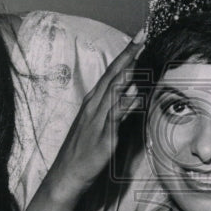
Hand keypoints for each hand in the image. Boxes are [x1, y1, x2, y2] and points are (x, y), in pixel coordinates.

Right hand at [45, 29, 145, 202]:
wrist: (67, 175)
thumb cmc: (82, 151)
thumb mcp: (98, 125)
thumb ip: (116, 108)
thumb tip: (134, 91)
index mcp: (92, 101)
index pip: (111, 72)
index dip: (125, 54)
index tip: (139, 36)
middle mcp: (94, 106)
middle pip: (113, 75)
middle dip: (128, 54)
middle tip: (143, 35)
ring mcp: (97, 120)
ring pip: (114, 90)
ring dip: (128, 71)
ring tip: (141, 53)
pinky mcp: (102, 136)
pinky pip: (115, 117)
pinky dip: (126, 104)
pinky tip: (137, 95)